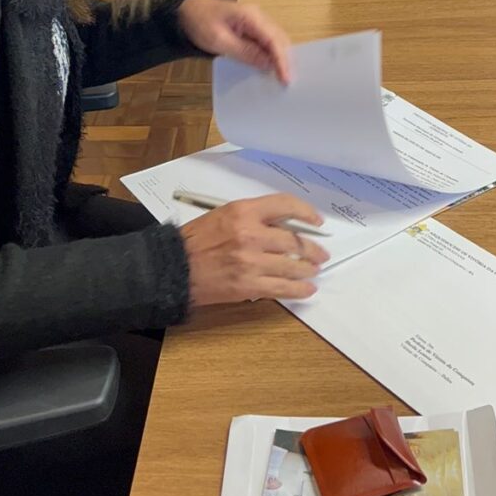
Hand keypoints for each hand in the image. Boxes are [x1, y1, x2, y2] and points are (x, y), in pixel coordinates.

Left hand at [177, 0, 290, 83]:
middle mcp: (258, 16)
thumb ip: (244, 52)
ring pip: (276, 40)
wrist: (188, 10)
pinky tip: (270, 68)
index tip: (286, 80)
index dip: (281, 61)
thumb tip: (267, 64)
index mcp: (250, 16)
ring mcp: (256, 20)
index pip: (273, 40)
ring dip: (280, 58)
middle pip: (279, 39)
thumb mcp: (218, 41)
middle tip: (287, 83)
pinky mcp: (252, 27)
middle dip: (285, 60)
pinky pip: (267, 41)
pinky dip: (271, 54)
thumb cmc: (200, 23)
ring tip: (282, 78)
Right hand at [180, 194, 329, 305]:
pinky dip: (298, 290)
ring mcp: (250, 262)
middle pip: (294, 240)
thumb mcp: (224, 215)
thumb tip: (283, 227)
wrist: (174, 267)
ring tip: (314, 270)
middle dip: (312, 249)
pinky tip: (307, 289)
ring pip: (292, 266)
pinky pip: (281, 288)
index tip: (316, 221)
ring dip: (308, 269)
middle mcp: (250, 235)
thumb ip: (253, 218)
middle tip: (321, 254)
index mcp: (243, 212)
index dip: (307, 213)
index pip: (285, 205)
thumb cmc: (196, 240)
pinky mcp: (248, 286)